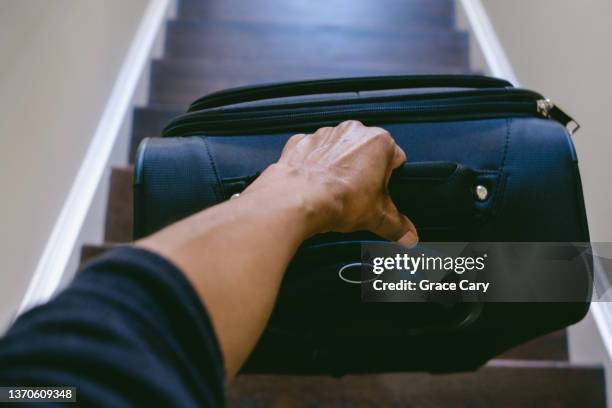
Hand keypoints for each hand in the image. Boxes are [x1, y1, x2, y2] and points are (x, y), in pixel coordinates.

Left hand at [245, 120, 417, 245]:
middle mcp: (351, 132)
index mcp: (378, 142)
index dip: (390, 178)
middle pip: (365, 152)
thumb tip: (407, 234)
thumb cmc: (336, 200)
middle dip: (363, 172)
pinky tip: (314, 185)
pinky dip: (313, 166)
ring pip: (338, 150)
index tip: (381, 192)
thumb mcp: (376, 217)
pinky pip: (312, 153)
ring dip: (338, 166)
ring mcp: (324, 135)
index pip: (395, 157)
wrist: (296, 200)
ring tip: (334, 193)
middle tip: (358, 196)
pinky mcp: (301, 143)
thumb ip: (397, 225)